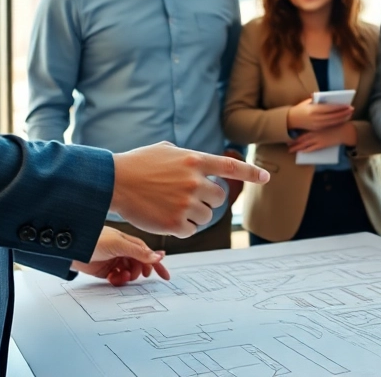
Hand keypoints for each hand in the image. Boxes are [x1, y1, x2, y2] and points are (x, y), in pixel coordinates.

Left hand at [71, 227, 170, 286]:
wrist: (72, 247)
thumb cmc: (95, 239)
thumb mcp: (120, 245)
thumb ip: (140, 252)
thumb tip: (159, 256)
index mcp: (130, 243)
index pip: (148, 254)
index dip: (157, 264)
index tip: (165, 276)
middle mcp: (124, 251)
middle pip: (140, 266)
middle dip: (138, 272)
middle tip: (133, 275)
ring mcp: (115, 261)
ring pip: (129, 273)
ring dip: (127, 277)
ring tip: (119, 276)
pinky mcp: (106, 270)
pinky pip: (118, 278)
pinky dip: (117, 280)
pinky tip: (112, 277)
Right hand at [111, 142, 268, 238]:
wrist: (113, 182)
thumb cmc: (138, 164)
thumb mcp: (166, 150)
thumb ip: (189, 157)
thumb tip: (204, 163)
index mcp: (194, 160)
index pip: (231, 167)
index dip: (251, 173)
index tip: (266, 178)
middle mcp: (194, 181)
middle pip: (220, 199)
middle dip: (209, 200)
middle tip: (190, 198)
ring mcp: (185, 203)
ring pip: (207, 217)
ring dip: (195, 215)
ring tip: (173, 206)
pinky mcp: (174, 223)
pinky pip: (191, 231)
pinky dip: (182, 228)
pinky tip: (166, 218)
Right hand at [287, 98, 354, 130]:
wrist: (291, 120)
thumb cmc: (301, 108)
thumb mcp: (308, 102)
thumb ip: (319, 100)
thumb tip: (330, 98)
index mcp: (314, 110)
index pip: (330, 109)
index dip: (339, 107)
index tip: (347, 105)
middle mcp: (316, 118)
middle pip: (333, 116)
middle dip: (344, 113)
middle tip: (352, 109)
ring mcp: (317, 125)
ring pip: (333, 122)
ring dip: (342, 118)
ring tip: (349, 114)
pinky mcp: (317, 129)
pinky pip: (330, 125)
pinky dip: (337, 122)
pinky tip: (342, 119)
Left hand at [288, 123, 357, 152]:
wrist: (343, 130)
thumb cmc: (335, 123)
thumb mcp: (325, 119)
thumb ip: (317, 120)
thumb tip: (311, 118)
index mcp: (314, 126)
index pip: (301, 131)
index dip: (294, 134)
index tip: (288, 136)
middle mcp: (314, 133)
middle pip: (301, 139)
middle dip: (293, 143)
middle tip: (287, 145)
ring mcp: (318, 139)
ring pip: (304, 145)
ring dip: (297, 148)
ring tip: (290, 150)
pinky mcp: (322, 145)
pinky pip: (312, 149)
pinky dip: (306, 150)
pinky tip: (302, 152)